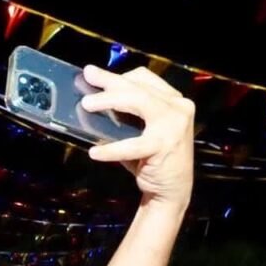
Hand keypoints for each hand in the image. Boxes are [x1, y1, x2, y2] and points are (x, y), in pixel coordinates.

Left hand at [81, 65, 194, 208]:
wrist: (172, 190)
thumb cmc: (152, 159)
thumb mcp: (142, 131)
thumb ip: (126, 114)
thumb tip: (93, 101)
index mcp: (173, 101)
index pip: (145, 78)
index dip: (119, 75)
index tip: (95, 75)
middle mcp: (178, 107)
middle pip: (138, 86)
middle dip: (109, 81)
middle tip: (87, 78)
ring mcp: (174, 125)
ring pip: (138, 101)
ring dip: (109, 101)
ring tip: (87, 105)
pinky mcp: (164, 145)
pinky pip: (131, 144)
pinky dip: (111, 148)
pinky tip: (95, 151)